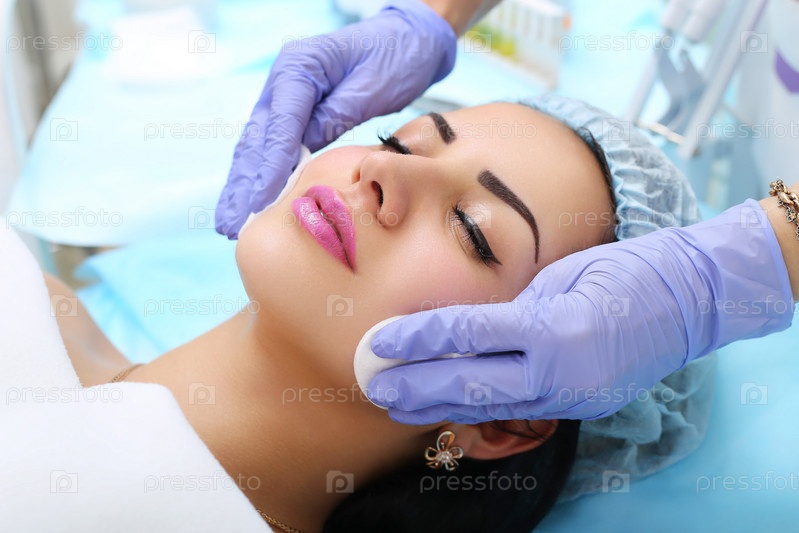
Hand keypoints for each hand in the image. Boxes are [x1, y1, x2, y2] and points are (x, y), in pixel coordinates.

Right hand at [215, 0, 456, 238]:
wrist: (407, 39)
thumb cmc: (395, 58)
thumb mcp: (371, 87)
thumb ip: (335, 117)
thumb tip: (301, 154)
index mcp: (299, 66)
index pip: (279, 126)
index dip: (268, 169)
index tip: (259, 203)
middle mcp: (282, 80)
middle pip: (256, 139)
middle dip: (243, 185)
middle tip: (230, 224)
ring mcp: (283, 96)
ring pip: (256, 146)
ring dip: (242, 186)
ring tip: (229, 222)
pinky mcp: (292, 112)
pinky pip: (271, 148)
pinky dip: (260, 177)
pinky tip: (249, 204)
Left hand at [366, 200, 793, 423]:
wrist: (689, 301)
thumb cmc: (625, 271)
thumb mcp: (559, 277)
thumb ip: (508, 308)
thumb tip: (457, 326)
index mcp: (555, 326)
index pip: (470, 335)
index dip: (419, 339)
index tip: (378, 341)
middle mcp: (561, 371)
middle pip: (471, 385)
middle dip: (415, 387)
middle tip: (370, 384)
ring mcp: (572, 396)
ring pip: (490, 407)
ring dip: (438, 407)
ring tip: (395, 405)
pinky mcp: (578, 407)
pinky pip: (516, 410)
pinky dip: (476, 409)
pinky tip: (445, 408)